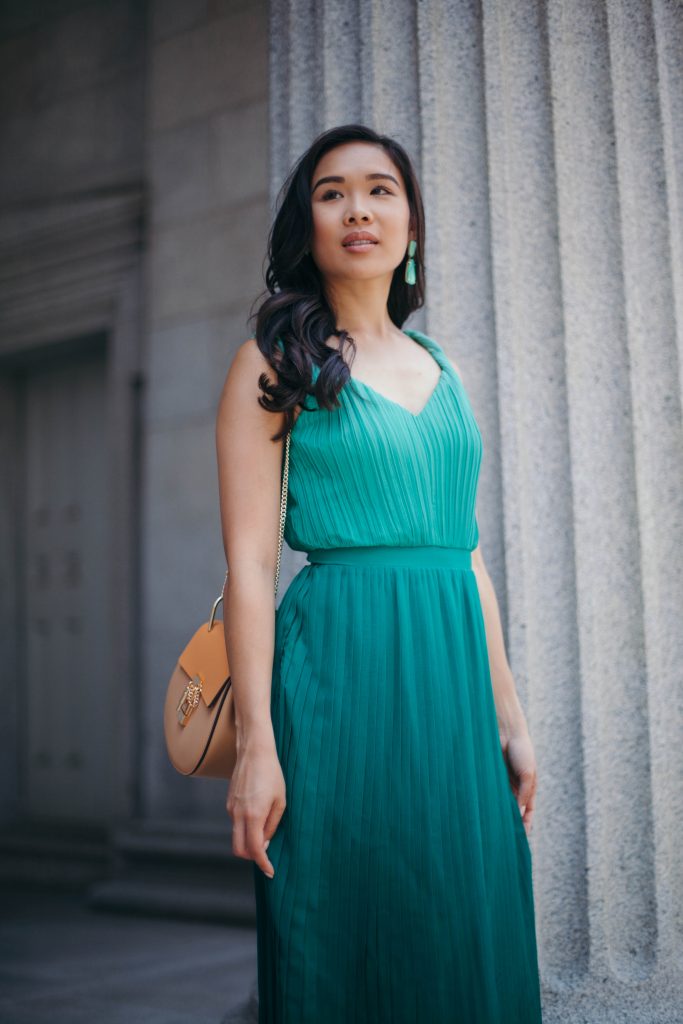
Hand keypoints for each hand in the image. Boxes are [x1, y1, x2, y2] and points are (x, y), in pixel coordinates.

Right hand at [226, 732, 285, 877]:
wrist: (254, 751)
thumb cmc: (272, 774)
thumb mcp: (280, 801)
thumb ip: (272, 825)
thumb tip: (264, 843)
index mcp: (253, 815)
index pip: (254, 849)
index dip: (262, 863)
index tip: (270, 871)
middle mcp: (238, 814)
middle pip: (238, 849)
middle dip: (251, 857)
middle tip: (266, 856)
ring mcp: (231, 808)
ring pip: (236, 836)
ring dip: (248, 841)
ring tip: (265, 832)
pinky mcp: (229, 802)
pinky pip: (235, 823)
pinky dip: (245, 828)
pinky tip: (257, 817)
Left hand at [500, 724, 537, 839]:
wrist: (506, 733)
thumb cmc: (522, 751)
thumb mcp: (527, 775)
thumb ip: (523, 795)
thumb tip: (518, 814)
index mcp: (529, 789)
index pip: (528, 812)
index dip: (526, 824)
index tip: (523, 838)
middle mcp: (516, 789)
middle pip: (514, 811)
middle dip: (510, 823)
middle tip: (505, 838)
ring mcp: (504, 784)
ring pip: (501, 804)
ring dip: (498, 814)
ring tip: (494, 829)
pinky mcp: (492, 779)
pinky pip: (491, 794)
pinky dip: (490, 803)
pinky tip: (485, 812)